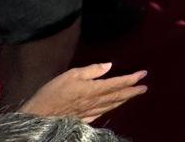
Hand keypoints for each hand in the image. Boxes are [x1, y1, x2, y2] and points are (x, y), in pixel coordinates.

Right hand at [20, 63, 147, 121]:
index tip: (144, 74)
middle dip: (132, 91)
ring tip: (133, 95)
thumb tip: (109, 65)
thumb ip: (91, 70)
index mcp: (93, 89)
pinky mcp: (83, 119)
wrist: (38, 116)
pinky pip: (101, 114)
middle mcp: (95, 102)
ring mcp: (90, 112)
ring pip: (111, 106)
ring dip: (124, 100)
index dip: (131, 79)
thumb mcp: (71, 75)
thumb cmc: (52, 93)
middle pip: (117, 96)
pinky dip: (110, 109)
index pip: (117, 83)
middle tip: (145, 88)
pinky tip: (113, 108)